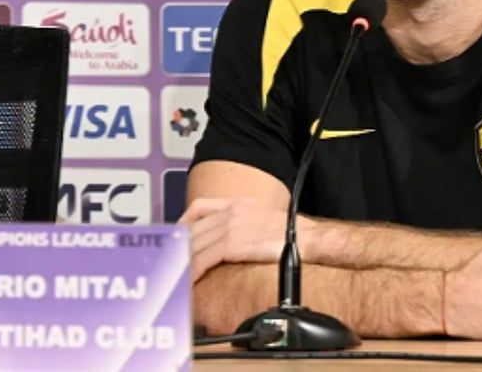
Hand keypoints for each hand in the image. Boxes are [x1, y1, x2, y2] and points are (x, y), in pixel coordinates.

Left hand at [180, 197, 307, 281]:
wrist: (310, 239)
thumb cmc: (295, 234)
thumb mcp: (266, 218)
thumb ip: (246, 224)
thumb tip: (235, 241)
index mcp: (238, 203)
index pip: (199, 208)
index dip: (183, 222)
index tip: (177, 234)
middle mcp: (231, 211)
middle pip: (193, 228)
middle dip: (179, 246)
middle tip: (171, 260)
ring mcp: (231, 225)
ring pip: (195, 244)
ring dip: (182, 261)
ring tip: (176, 273)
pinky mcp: (233, 243)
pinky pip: (204, 258)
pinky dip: (193, 269)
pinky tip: (190, 279)